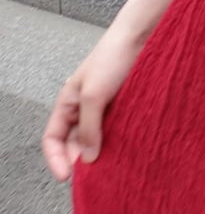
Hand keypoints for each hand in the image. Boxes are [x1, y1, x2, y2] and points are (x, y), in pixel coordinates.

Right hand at [41, 28, 143, 181]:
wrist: (142, 36)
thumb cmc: (113, 56)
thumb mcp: (94, 95)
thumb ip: (89, 127)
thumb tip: (87, 157)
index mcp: (68, 103)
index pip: (52, 139)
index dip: (56, 159)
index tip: (67, 177)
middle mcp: (84, 107)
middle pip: (75, 143)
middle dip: (80, 160)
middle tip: (94, 176)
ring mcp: (105, 107)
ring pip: (98, 138)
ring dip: (102, 153)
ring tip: (111, 166)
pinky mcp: (124, 106)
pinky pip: (117, 130)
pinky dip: (119, 142)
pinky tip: (127, 150)